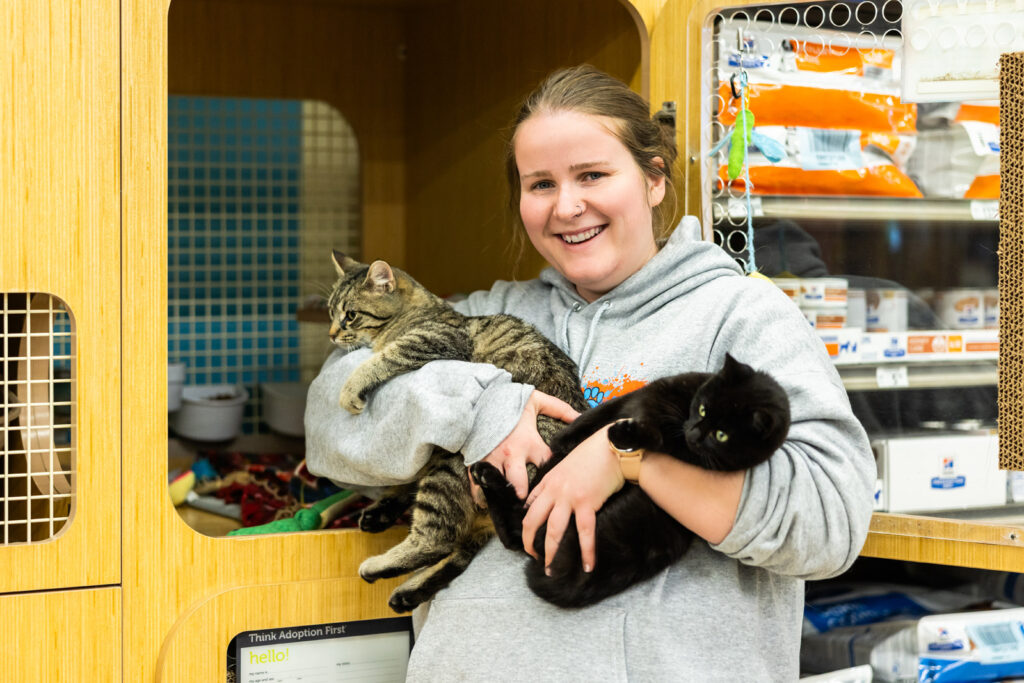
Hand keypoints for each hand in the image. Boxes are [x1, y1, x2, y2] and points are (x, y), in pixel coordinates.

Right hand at [467, 390, 579, 505]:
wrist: (476, 398)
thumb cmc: (508, 401)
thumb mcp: (535, 400)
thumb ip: (559, 408)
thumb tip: (581, 416)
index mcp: (528, 442)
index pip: (546, 463)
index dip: (553, 473)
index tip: (559, 480)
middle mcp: (511, 455)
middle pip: (521, 483)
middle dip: (526, 494)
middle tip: (530, 504)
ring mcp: (492, 461)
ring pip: (500, 487)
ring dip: (505, 497)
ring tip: (511, 507)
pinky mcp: (477, 462)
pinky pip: (478, 485)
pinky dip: (483, 495)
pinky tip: (488, 502)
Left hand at [521, 425, 624, 573]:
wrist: (612, 446)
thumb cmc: (594, 453)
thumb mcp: (568, 464)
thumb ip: (558, 481)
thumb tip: (554, 497)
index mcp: (549, 481)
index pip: (530, 506)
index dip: (527, 524)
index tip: (530, 538)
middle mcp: (554, 490)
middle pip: (533, 521)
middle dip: (530, 543)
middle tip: (534, 558)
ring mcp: (569, 497)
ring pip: (554, 531)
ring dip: (552, 553)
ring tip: (552, 569)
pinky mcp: (587, 503)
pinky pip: (584, 533)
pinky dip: (586, 552)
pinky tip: (588, 565)